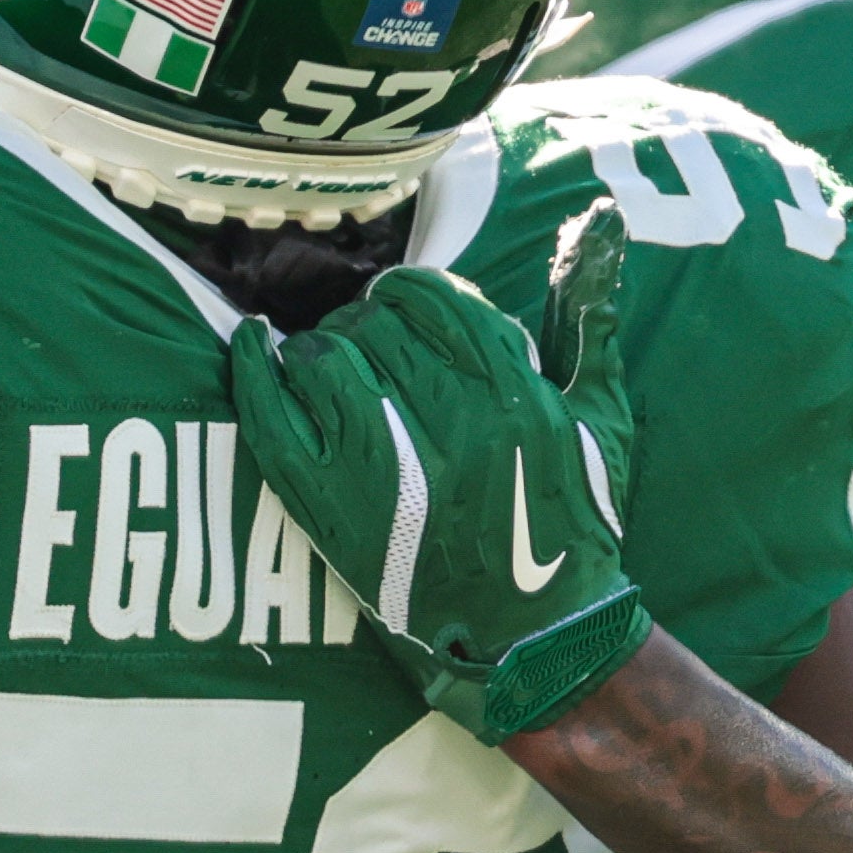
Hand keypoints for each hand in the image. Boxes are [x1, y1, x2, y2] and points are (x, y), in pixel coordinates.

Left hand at [226, 206, 648, 738]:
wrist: (534, 636)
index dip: (408, 291)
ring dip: (320, 349)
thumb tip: (597, 216)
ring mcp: (383, 470)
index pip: (434, 297)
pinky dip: (253, 372)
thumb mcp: (599, 413)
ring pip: (323, 360)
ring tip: (329, 363)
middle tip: (368, 345)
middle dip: (367, 325)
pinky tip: (252, 346)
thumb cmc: (573, 519)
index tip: (401, 304)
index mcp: (515, 396)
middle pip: (375, 328)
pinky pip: (270, 417)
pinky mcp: (329, 508)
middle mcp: (450, 427)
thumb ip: (588, 312)